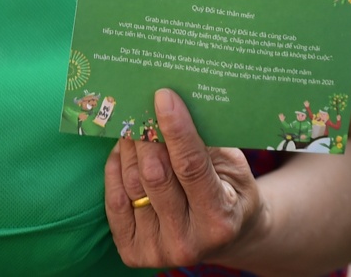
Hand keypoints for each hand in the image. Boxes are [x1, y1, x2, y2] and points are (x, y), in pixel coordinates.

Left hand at [104, 89, 270, 269]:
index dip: (176, 129)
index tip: (164, 97)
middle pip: (156, 175)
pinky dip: (115, 171)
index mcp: (219, 219)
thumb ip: (208, 143)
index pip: (191, 166)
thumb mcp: (235, 167)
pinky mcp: (134, 254)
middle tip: (142, 105)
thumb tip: (176, 107)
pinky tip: (122, 151)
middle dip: (147, 135)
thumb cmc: (234, 193)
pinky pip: (115, 203)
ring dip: (129, 148)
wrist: (226, 239)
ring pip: (132, 186)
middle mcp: (187, 242)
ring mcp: (157, 251)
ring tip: (132, 124)